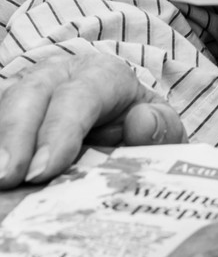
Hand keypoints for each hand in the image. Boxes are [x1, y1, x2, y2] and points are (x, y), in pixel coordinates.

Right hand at [0, 53, 184, 187]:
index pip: (80, 95)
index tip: (43, 171)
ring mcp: (26, 92)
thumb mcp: (160, 126)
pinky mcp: (7, 113)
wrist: (119, 121)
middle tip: (6, 178)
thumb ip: (161, 128)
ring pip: (4, 105)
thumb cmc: (137, 125)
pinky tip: (0, 181)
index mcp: (101, 75)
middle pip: (31, 94)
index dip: (60, 131)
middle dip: (15, 136)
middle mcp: (57, 76)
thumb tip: (141, 124)